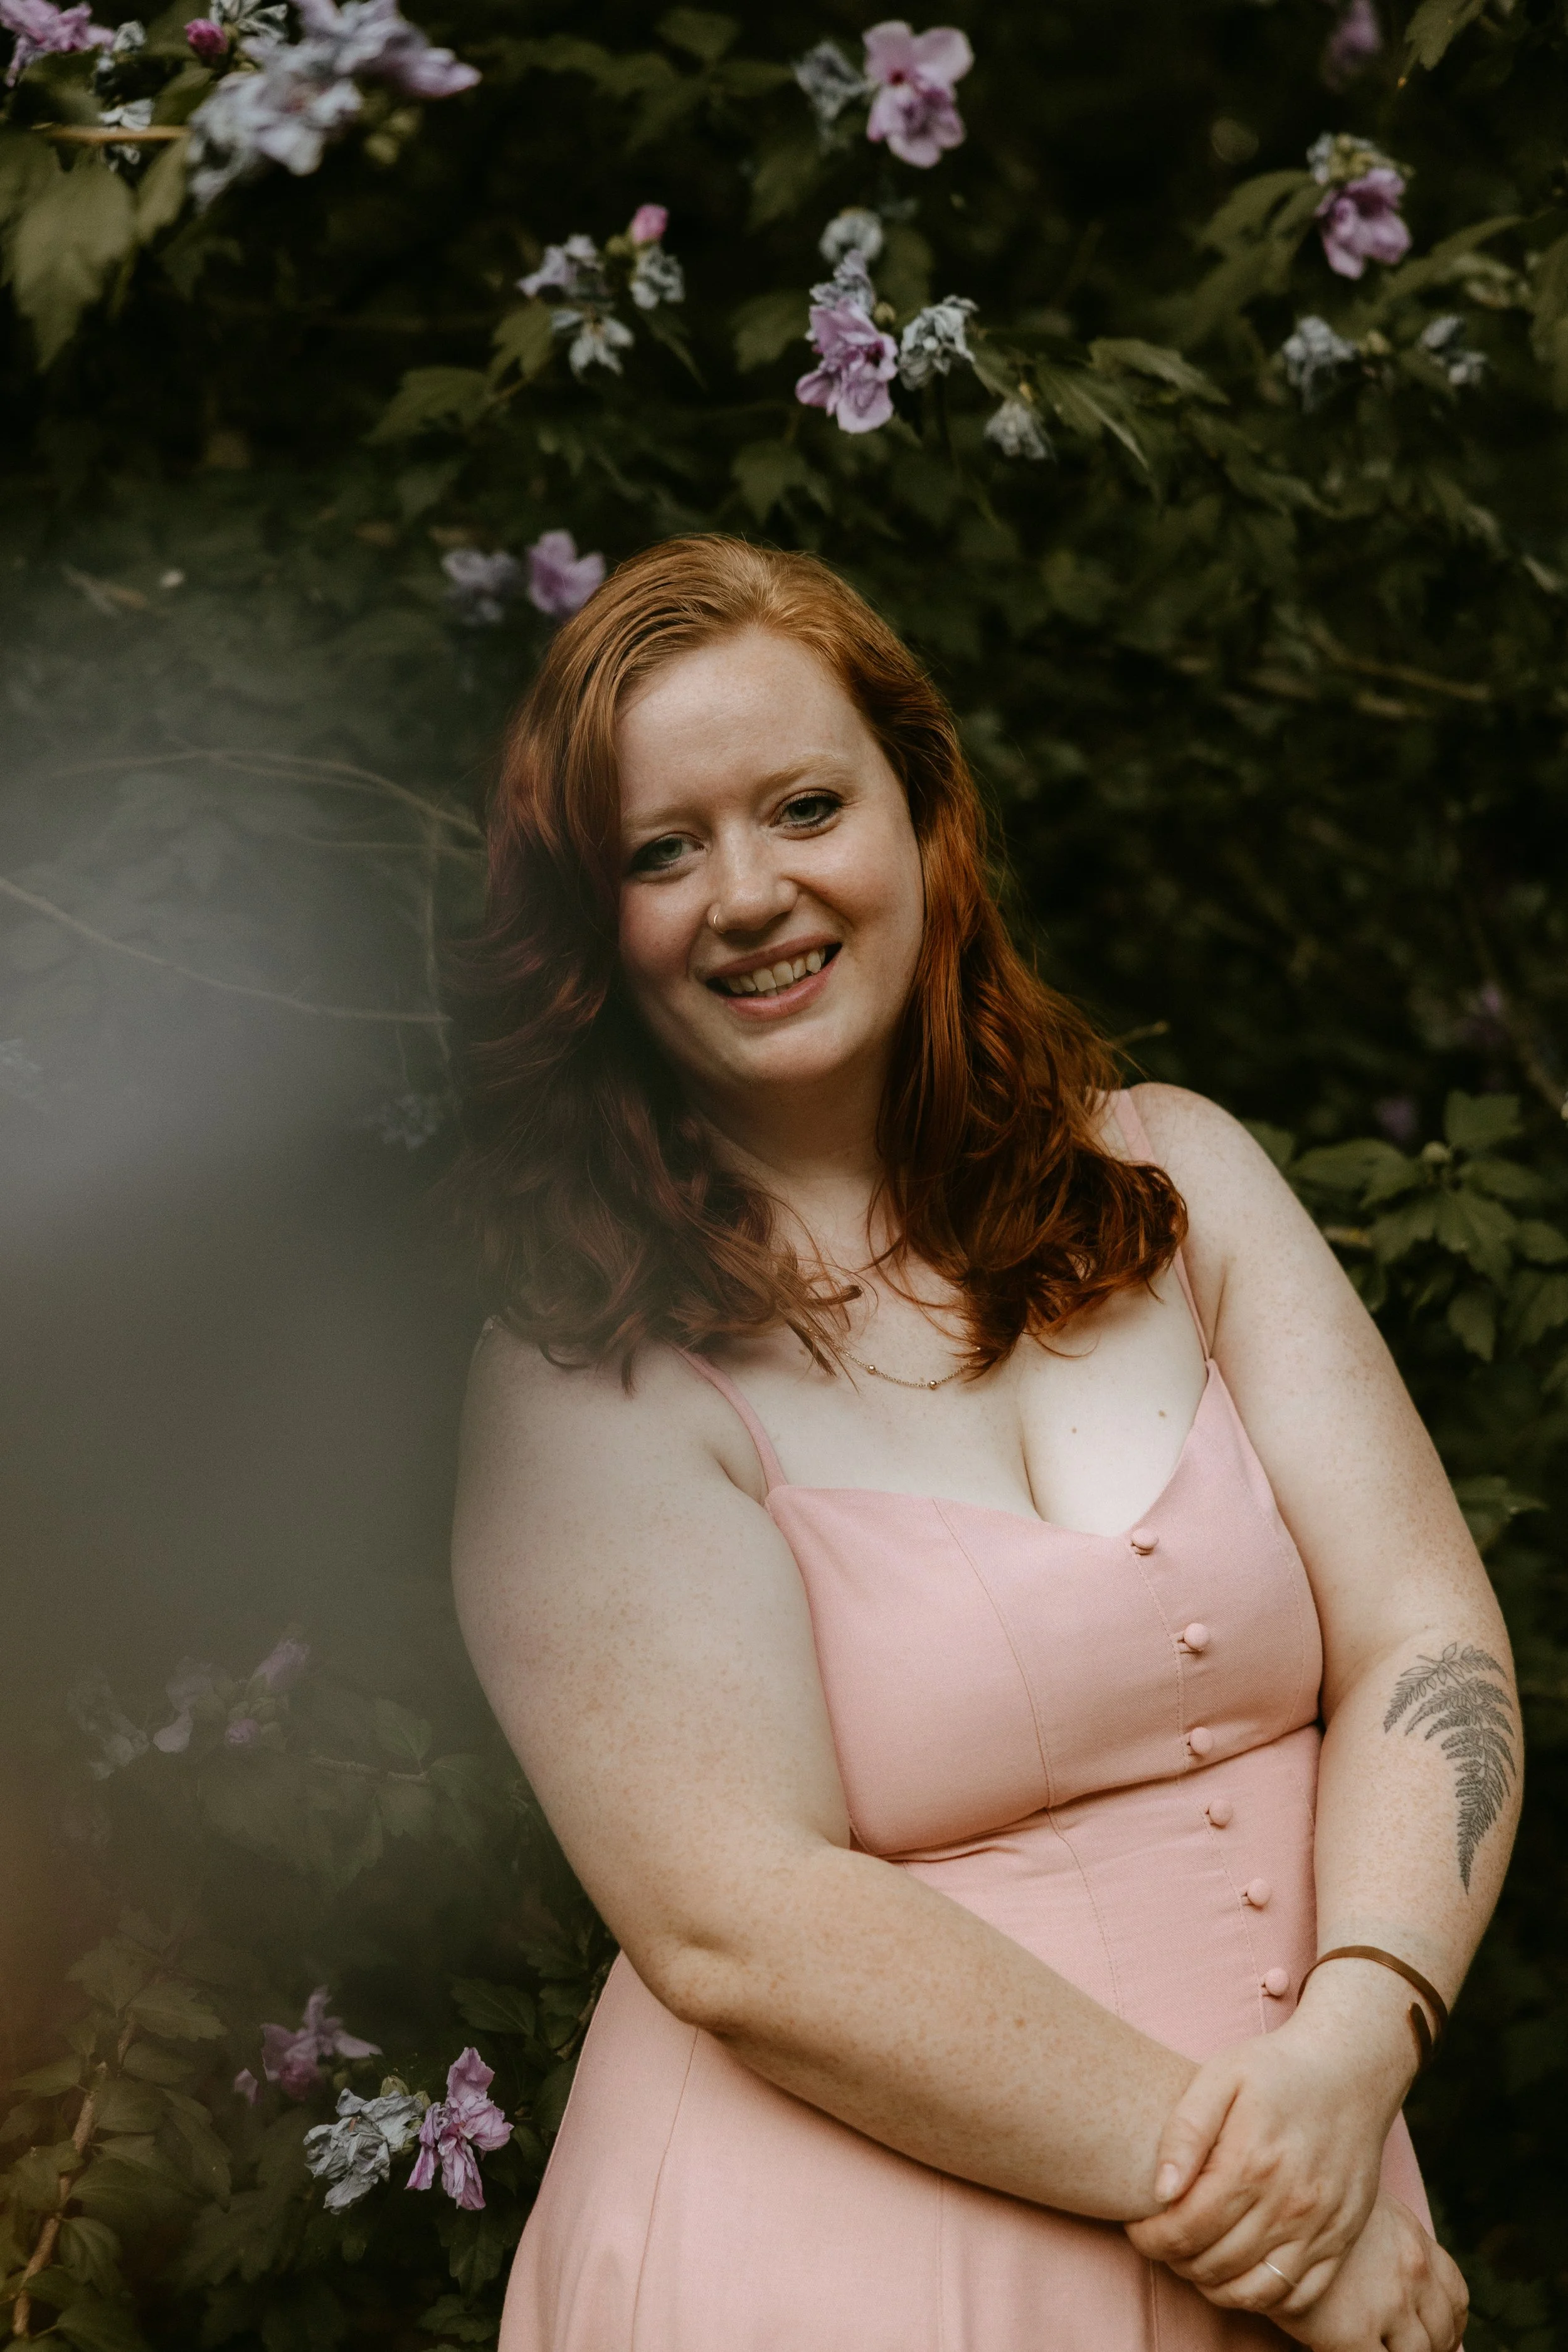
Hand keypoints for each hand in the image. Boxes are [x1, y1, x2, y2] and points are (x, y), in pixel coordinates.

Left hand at [1126, 1992, 1412, 2312]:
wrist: (1351, 2069)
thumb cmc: (1276, 2069)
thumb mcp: (1221, 2077)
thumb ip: (1186, 2131)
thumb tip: (1161, 2191)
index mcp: (1252, 2162)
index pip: (1186, 2229)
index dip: (1151, 2238)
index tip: (1137, 2228)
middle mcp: (1289, 2204)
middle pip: (1214, 2264)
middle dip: (1174, 2260)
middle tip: (1162, 2240)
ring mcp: (1321, 2227)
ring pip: (1253, 2291)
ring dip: (1211, 2285)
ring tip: (1193, 2257)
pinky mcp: (1343, 2239)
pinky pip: (1298, 2296)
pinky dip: (1261, 2297)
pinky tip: (1238, 2271)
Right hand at [1271, 2196, 1467, 2351]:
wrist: (1267, 2199)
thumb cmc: (1307, 2201)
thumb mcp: (1361, 2209)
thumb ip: (1389, 2241)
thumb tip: (1395, 2272)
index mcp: (1416, 2241)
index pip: (1455, 2296)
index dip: (1448, 2323)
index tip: (1432, 2333)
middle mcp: (1414, 2272)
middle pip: (1443, 2330)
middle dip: (1429, 2345)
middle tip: (1398, 2343)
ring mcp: (1389, 2304)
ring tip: (1373, 2346)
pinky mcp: (1353, 2333)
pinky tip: (1346, 2348)